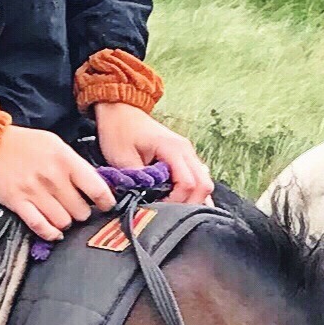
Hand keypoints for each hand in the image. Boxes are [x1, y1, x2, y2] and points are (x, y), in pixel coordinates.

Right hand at [0, 122, 117, 241]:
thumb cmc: (26, 144)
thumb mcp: (56, 145)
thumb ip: (75, 164)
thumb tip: (96, 184)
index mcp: (65, 160)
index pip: (97, 189)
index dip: (106, 202)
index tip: (106, 205)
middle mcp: (52, 177)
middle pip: (81, 211)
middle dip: (82, 212)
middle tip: (77, 207)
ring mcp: (34, 192)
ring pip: (63, 222)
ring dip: (66, 222)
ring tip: (62, 215)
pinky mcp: (18, 203)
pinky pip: (41, 227)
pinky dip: (50, 233)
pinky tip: (54, 231)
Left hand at [91, 99, 210, 198]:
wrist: (120, 109)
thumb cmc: (119, 131)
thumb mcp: (121, 158)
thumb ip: (138, 180)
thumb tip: (146, 202)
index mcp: (173, 148)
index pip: (189, 184)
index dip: (176, 201)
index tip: (158, 209)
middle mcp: (186, 150)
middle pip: (204, 185)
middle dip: (189, 204)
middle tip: (168, 215)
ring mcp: (188, 153)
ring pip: (204, 183)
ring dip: (192, 200)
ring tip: (172, 210)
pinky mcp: (184, 157)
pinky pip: (197, 178)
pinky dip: (192, 193)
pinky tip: (178, 203)